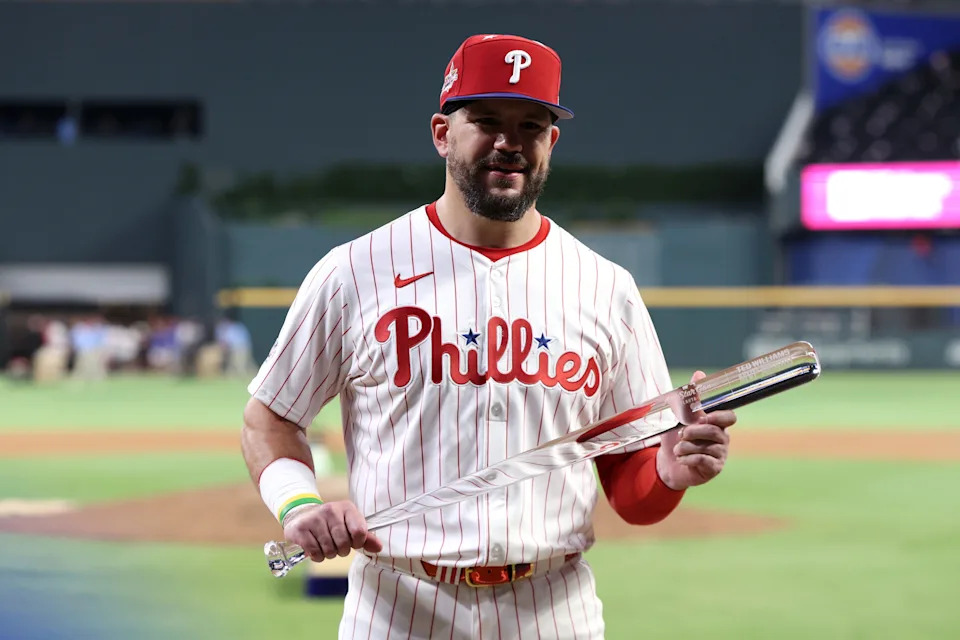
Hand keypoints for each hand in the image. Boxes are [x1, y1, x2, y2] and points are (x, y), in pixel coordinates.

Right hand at [283, 500, 382, 561]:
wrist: (302, 516)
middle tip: (336, 544)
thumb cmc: (331, 524)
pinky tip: (315, 548)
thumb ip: (365, 537)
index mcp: (347, 508)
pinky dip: (317, 556)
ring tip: (325, 545)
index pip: (360, 531)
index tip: (353, 542)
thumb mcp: (349, 525)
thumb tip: (379, 548)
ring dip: (328, 554)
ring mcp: (314, 518)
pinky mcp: (300, 529)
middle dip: (341, 550)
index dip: (357, 543)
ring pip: (329, 549)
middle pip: (344, 543)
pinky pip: (315, 552)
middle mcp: (330, 510)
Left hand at [657, 370, 736, 490]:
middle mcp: (722, 438)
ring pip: (707, 447)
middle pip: (715, 431)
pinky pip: (703, 461)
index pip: (730, 417)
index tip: (705, 417)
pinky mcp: (714, 468)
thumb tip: (700, 373)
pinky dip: (687, 458)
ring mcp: (720, 454)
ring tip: (677, 449)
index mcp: (717, 422)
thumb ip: (690, 396)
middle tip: (681, 434)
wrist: (667, 462)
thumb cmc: (676, 436)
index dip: (720, 416)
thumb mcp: (679, 414)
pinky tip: (681, 458)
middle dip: (694, 432)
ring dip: (686, 447)